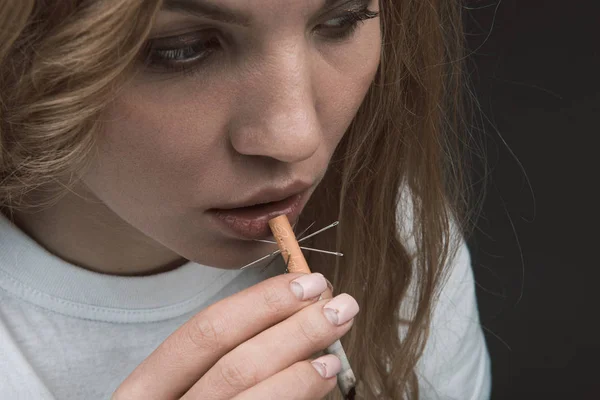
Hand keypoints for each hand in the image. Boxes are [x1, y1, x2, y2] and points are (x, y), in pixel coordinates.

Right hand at [112, 272, 358, 399]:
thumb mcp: (189, 385)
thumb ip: (228, 352)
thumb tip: (297, 309)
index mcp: (146, 388)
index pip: (205, 331)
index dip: (260, 303)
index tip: (307, 284)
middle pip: (236, 366)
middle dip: (295, 331)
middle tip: (340, 306)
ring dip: (304, 368)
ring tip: (336, 348)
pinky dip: (297, 397)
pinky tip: (322, 378)